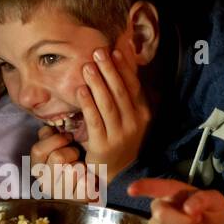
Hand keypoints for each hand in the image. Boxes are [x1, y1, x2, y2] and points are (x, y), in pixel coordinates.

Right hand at [30, 124, 91, 199]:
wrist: (97, 177)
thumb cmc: (76, 157)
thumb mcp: (59, 143)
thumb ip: (49, 134)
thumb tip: (49, 128)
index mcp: (37, 168)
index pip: (38, 150)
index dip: (56, 140)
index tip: (69, 138)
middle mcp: (45, 183)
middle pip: (57, 158)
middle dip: (71, 151)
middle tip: (77, 155)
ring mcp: (59, 195)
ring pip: (72, 170)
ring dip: (81, 164)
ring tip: (83, 168)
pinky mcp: (76, 202)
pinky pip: (84, 184)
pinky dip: (90, 178)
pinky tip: (89, 178)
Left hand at [79, 48, 150, 186]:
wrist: (115, 172)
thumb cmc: (118, 139)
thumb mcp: (128, 117)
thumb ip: (124, 94)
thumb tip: (120, 63)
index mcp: (142, 114)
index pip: (133, 86)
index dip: (124, 68)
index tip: (115, 51)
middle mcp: (134, 124)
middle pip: (120, 92)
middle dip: (109, 70)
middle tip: (98, 52)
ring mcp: (119, 135)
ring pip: (108, 105)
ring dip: (97, 84)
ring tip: (87, 67)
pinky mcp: (103, 145)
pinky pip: (95, 121)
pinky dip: (88, 105)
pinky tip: (80, 91)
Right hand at [128, 178, 223, 223]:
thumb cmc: (214, 214)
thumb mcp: (217, 201)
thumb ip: (204, 199)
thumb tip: (187, 208)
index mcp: (173, 192)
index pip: (156, 188)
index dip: (143, 187)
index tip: (131, 190)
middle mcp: (161, 207)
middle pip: (160, 214)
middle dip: (183, 221)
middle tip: (197, 221)